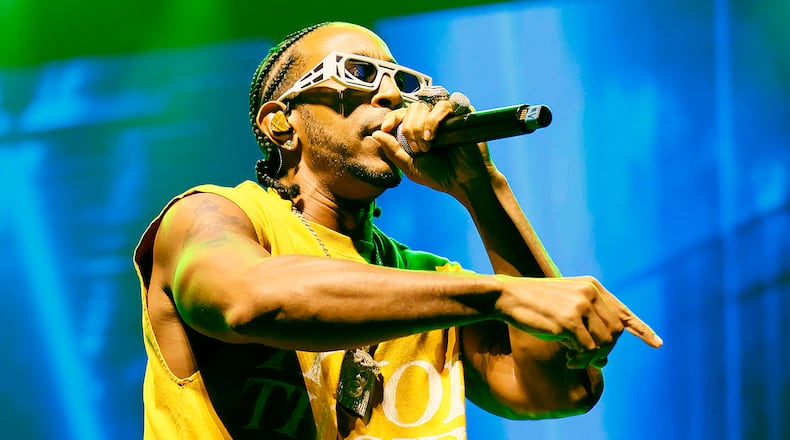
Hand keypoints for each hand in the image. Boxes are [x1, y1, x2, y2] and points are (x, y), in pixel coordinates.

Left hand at [372, 90, 494, 196]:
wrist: (464, 182)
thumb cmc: (439, 175)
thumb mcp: (410, 166)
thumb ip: (392, 150)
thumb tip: (376, 134)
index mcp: (419, 128)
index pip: (402, 113)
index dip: (391, 117)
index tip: (386, 128)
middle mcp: (432, 119)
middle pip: (412, 107)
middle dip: (409, 128)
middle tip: (417, 149)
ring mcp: (446, 115)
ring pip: (425, 105)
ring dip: (420, 125)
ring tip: (427, 146)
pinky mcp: (461, 113)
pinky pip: (443, 105)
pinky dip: (434, 120)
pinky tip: (433, 137)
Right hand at [497, 275, 661, 368]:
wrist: (506, 296)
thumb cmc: (533, 305)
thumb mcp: (564, 307)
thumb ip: (586, 325)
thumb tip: (604, 358)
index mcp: (592, 286)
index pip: (622, 310)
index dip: (640, 329)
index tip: (657, 343)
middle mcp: (590, 293)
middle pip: (615, 332)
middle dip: (606, 350)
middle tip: (588, 361)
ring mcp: (581, 306)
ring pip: (604, 343)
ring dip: (592, 358)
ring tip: (575, 361)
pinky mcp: (569, 321)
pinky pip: (588, 350)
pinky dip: (581, 360)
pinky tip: (569, 361)